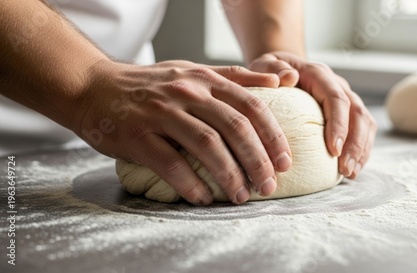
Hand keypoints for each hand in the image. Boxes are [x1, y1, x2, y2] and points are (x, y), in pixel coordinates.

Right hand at [74, 60, 291, 204]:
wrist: (94, 86)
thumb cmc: (150, 85)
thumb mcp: (193, 71)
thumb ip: (235, 76)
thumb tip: (278, 80)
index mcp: (205, 80)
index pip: (252, 106)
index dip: (273, 136)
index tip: (285, 162)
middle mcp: (187, 93)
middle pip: (235, 128)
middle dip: (258, 161)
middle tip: (268, 186)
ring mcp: (161, 113)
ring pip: (207, 146)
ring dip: (230, 176)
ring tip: (241, 196)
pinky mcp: (137, 135)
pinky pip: (171, 164)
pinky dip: (191, 184)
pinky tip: (203, 198)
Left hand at [248, 52, 376, 178]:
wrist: (281, 68)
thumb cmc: (269, 71)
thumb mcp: (263, 64)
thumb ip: (272, 69)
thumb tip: (289, 77)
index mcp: (319, 75)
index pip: (336, 99)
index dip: (339, 124)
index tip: (334, 150)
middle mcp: (337, 85)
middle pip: (357, 113)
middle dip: (355, 143)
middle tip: (346, 169)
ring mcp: (345, 98)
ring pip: (365, 122)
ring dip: (361, 149)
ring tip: (350, 173)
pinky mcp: (347, 112)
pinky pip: (362, 130)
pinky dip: (361, 150)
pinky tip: (352, 170)